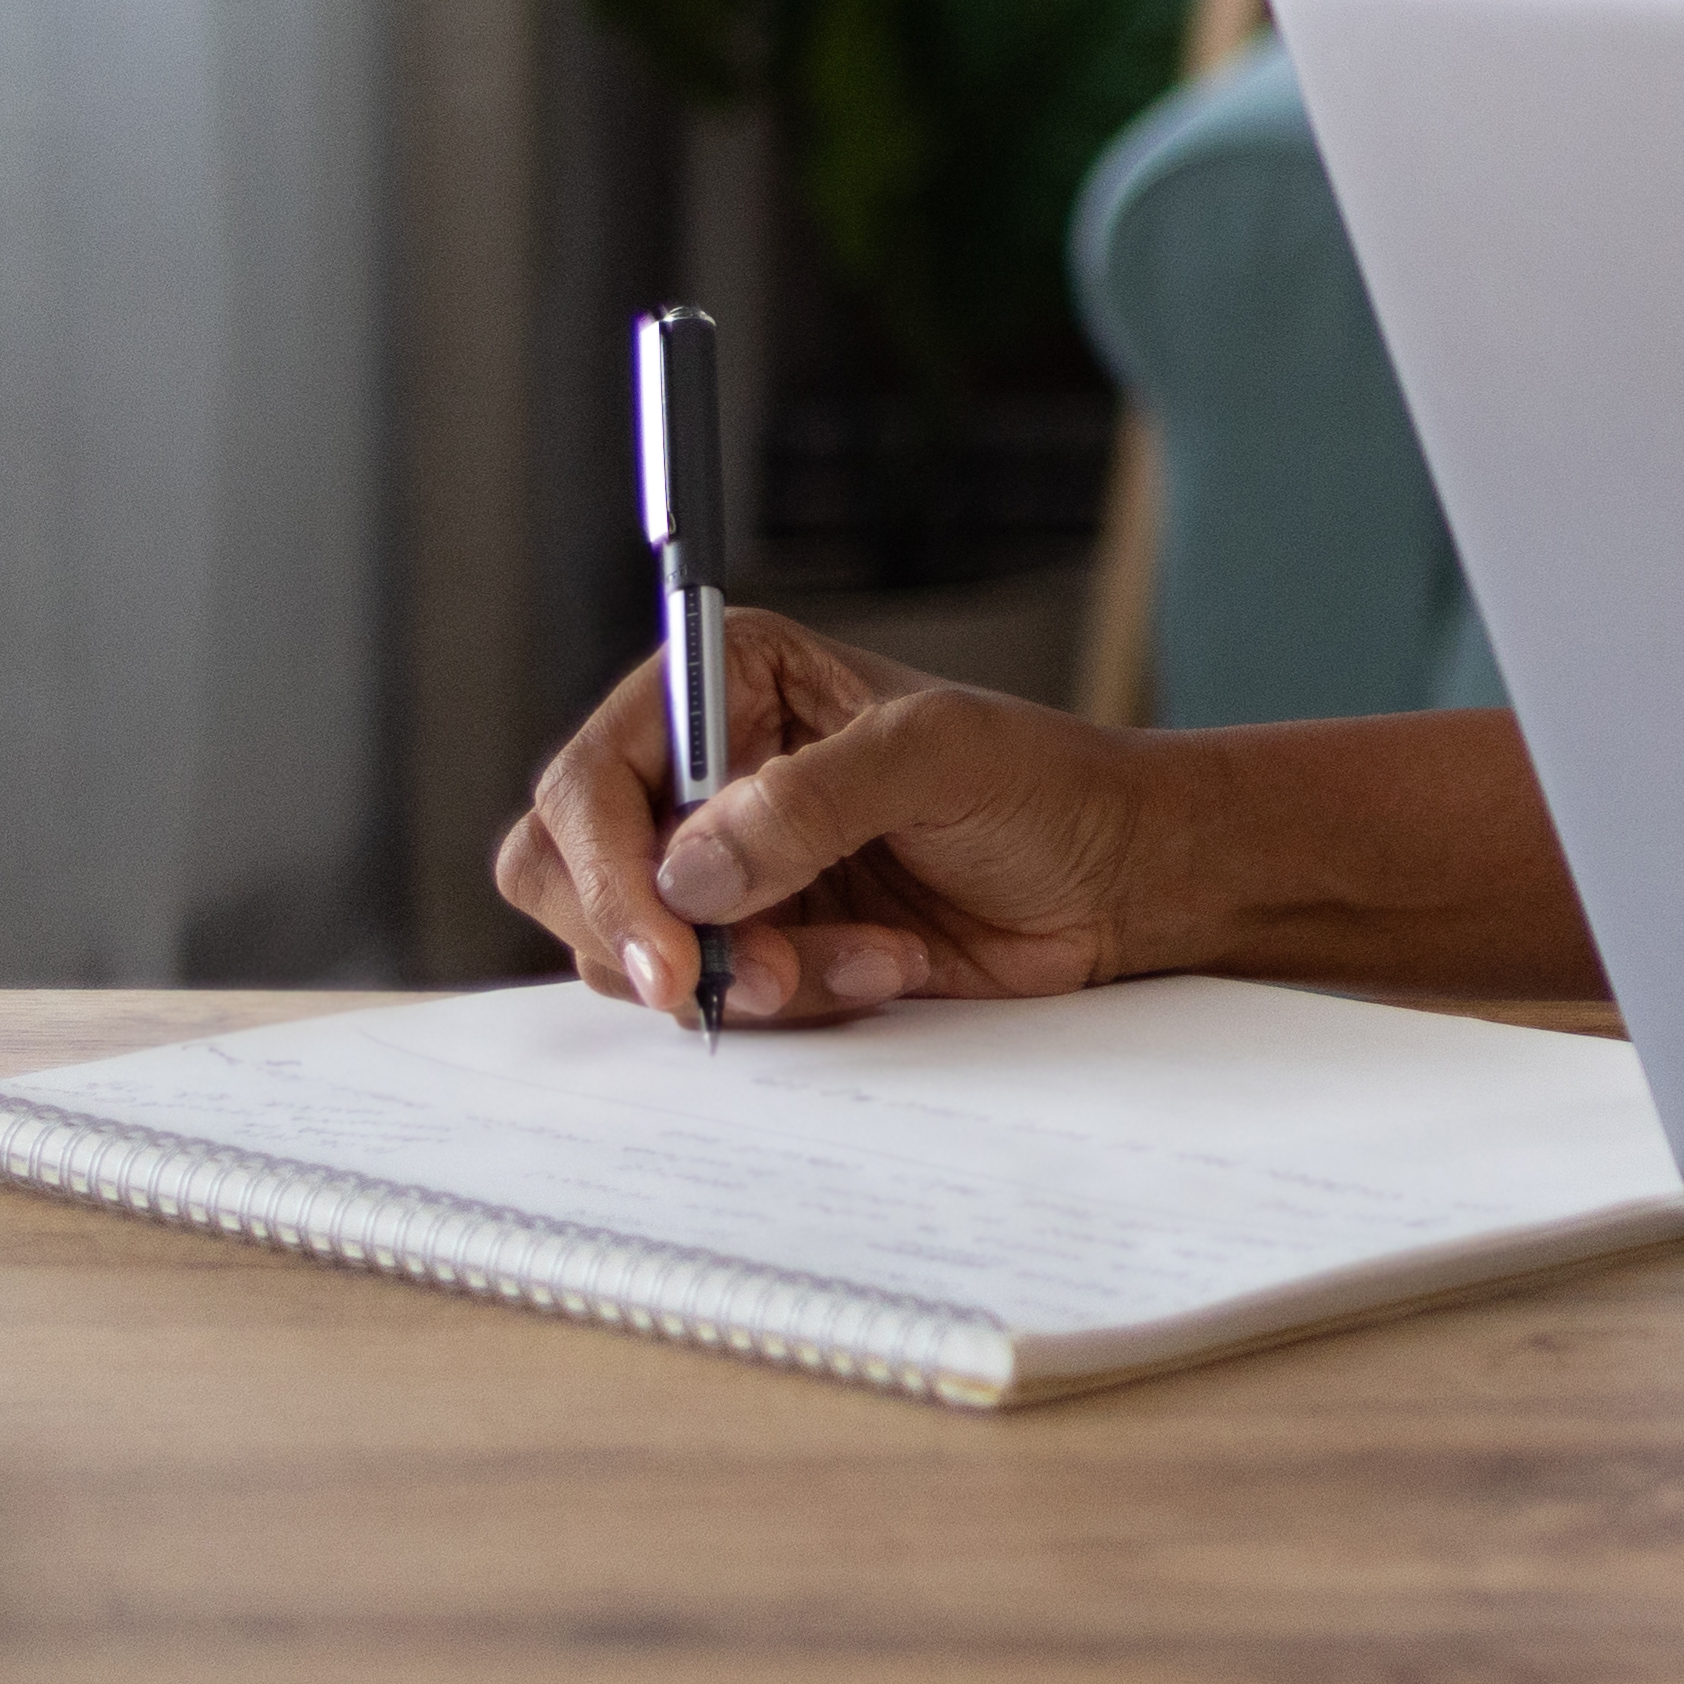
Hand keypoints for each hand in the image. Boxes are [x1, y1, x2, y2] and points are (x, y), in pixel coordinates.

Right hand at [494, 615, 1184, 1028]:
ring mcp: (722, 867)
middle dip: (652, 939)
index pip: (587, 779)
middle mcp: (702, 772)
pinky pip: (710, 997)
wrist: (1116, 879)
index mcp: (729, 683)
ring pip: (632, 953)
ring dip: (748, 975)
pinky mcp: (757, 942)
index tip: (668, 945)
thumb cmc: (1046, 786)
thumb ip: (811, 799)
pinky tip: (889, 963)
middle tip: (758, 974)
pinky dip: (791, 1000)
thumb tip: (688, 870)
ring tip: (875, 951)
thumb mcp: (940, 756)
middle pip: (566, 873)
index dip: (604, 870)